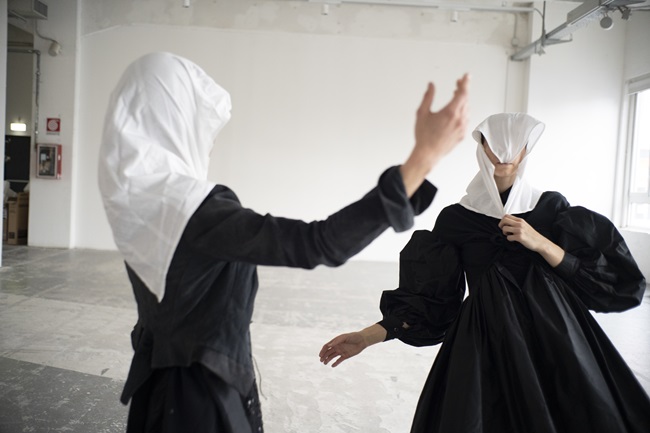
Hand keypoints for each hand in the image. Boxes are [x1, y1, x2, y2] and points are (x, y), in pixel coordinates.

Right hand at [319, 332, 366, 367]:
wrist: (362, 340)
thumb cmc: (353, 337)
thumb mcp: (345, 337)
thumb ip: (337, 341)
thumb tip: (328, 345)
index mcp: (336, 341)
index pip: (327, 346)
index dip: (323, 351)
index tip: (320, 355)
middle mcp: (337, 346)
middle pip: (328, 352)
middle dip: (324, 356)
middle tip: (321, 361)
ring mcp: (341, 351)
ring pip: (332, 356)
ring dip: (328, 360)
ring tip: (325, 363)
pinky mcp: (345, 356)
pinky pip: (339, 360)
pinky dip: (336, 363)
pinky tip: (332, 366)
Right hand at [400, 74, 469, 196]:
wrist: (427, 154)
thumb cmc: (423, 135)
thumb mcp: (422, 113)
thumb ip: (428, 97)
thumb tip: (431, 85)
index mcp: (450, 112)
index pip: (462, 93)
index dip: (465, 83)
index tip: (466, 76)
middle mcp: (459, 119)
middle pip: (465, 99)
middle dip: (462, 90)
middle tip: (458, 83)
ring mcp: (462, 128)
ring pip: (467, 109)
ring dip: (463, 101)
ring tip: (456, 96)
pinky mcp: (462, 134)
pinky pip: (466, 119)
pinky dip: (463, 111)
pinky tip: (457, 111)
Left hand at [498, 214, 564, 266]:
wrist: (540, 242)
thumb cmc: (532, 235)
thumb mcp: (525, 225)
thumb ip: (517, 223)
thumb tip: (507, 223)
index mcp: (520, 220)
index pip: (507, 216)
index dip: (502, 220)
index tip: (503, 225)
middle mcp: (519, 224)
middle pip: (504, 220)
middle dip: (501, 225)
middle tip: (504, 230)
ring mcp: (519, 230)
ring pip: (504, 228)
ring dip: (505, 233)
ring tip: (510, 235)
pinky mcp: (520, 237)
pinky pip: (508, 237)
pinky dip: (509, 239)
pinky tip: (514, 240)